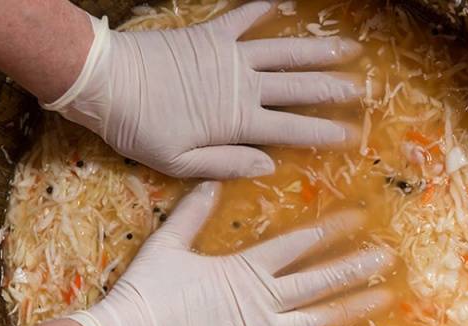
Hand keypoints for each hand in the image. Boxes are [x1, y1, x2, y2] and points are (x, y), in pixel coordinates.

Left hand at [43, 2, 363, 178]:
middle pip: (297, 86)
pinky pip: (243, 17)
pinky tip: (284, 0)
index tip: (349, 135)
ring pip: (283, 52)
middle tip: (361, 89)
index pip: (291, 128)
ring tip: (347, 48)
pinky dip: (263, 8)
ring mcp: (229, 56)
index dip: (322, 132)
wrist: (106, 82)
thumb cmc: (140, 129)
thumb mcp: (179, 162)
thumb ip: (226, 164)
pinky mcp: (210, 35)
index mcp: (237, 121)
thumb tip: (268, 167)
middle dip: (331, 89)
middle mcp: (242, 85)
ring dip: (316, 51)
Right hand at [70, 182, 393, 325]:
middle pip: (319, 279)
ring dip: (354, 307)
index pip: (298, 244)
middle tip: (388, 256)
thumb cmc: (145, 296)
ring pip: (319, 320)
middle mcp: (263, 300)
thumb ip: (193, 213)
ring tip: (385, 297)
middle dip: (356, 265)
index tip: (360, 218)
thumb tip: (212, 180)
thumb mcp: (166, 246)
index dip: (331, 229)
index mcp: (244, 269)